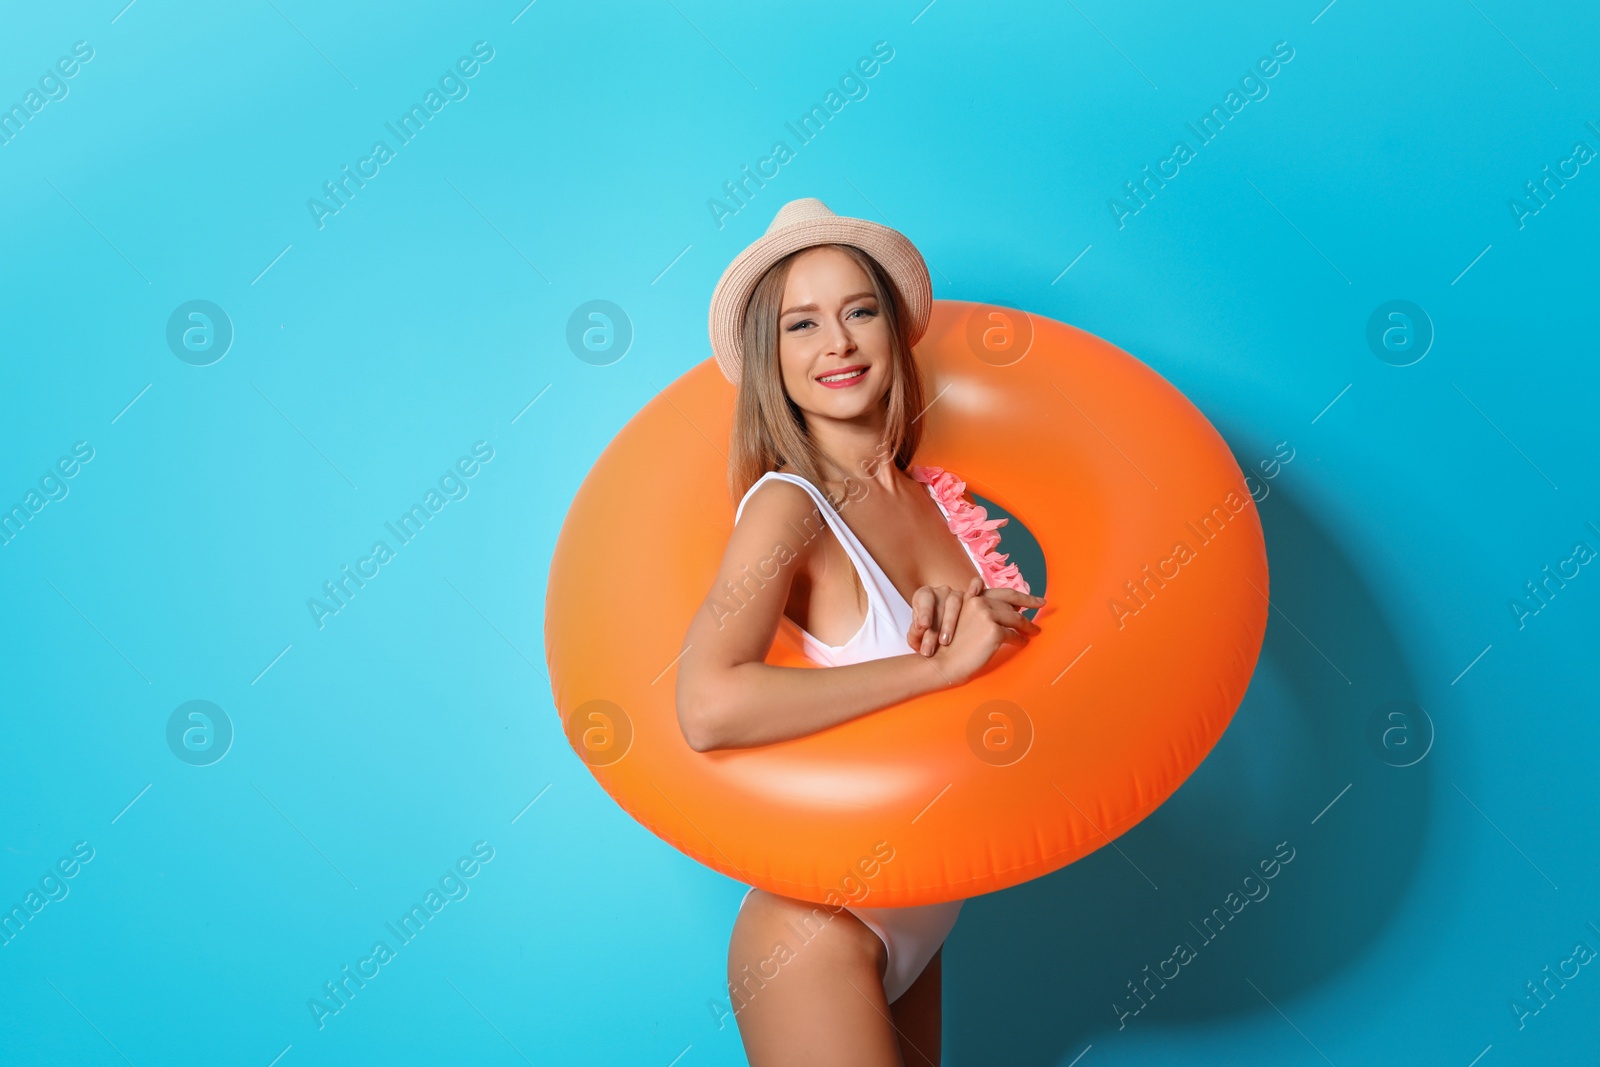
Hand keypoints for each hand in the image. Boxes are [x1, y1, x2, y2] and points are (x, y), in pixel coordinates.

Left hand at [907, 577, 983, 656]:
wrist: (940, 636)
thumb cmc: (927, 635)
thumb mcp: (918, 636)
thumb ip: (915, 632)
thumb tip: (920, 629)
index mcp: (924, 595)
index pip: (925, 599)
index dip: (925, 611)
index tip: (924, 625)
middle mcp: (941, 592)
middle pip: (940, 605)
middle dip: (935, 628)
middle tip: (929, 649)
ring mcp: (958, 593)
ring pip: (956, 600)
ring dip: (950, 622)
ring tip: (945, 642)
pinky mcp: (972, 597)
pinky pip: (977, 584)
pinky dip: (977, 585)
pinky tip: (974, 594)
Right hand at [929, 584, 1045, 684]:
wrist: (942, 661)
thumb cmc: (951, 644)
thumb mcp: (961, 619)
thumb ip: (980, 611)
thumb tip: (1009, 612)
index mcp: (973, 598)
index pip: (1003, 593)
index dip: (1021, 594)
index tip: (1034, 598)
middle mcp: (980, 602)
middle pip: (1012, 604)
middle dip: (1030, 603)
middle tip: (1042, 605)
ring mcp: (987, 616)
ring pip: (1016, 619)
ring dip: (1028, 625)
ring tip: (1035, 630)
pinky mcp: (994, 631)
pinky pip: (1014, 635)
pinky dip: (1021, 640)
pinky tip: (1023, 643)